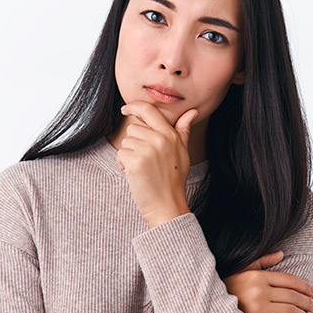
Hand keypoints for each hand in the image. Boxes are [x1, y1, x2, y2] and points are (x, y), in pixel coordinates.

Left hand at [117, 102, 198, 226]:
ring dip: (129, 155)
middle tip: (146, 161)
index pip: (149, 111)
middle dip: (135, 143)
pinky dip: (124, 165)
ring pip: (126, 142)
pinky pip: (121, 154)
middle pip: (133, 128)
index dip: (134, 107)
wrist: (167, 206)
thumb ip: (183, 131)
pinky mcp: (135, 162)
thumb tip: (192, 112)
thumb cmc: (174, 180)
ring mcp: (147, 150)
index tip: (125, 109)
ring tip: (142, 169)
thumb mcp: (182, 153)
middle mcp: (160, 140)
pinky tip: (135, 175)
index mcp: (170, 135)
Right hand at [224, 250, 312, 312]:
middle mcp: (259, 291)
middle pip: (293, 296)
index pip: (289, 280)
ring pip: (291, 310)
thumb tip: (281, 254)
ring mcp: (259, 308)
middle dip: (308, 302)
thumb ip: (262, 262)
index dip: (305, 286)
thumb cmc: (228, 289)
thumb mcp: (242, 271)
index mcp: (257, 277)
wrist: (213, 310)